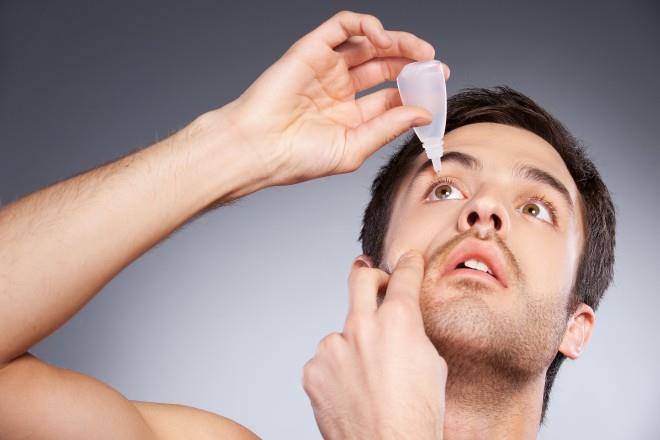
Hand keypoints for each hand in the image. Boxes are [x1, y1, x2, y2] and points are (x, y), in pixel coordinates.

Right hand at [208, 10, 448, 186]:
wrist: (257, 149)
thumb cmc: (296, 158)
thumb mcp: (353, 148)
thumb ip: (388, 127)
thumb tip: (423, 112)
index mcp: (351, 116)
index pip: (392, 96)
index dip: (416, 91)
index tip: (437, 91)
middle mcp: (340, 89)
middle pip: (385, 66)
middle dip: (413, 63)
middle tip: (434, 66)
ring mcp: (326, 68)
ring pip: (368, 43)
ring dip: (397, 42)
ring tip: (420, 51)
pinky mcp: (311, 50)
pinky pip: (342, 26)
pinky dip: (365, 24)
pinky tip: (383, 37)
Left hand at [302, 250, 447, 439]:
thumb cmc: (417, 416)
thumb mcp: (431, 364)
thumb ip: (410, 333)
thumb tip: (400, 323)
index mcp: (398, 321)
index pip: (403, 277)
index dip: (408, 264)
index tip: (408, 259)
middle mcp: (362, 326)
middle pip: (359, 278)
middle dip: (370, 275)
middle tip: (376, 283)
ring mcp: (333, 347)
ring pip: (343, 333)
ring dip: (354, 346)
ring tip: (367, 381)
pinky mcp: (313, 369)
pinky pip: (327, 360)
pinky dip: (337, 371)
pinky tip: (351, 392)